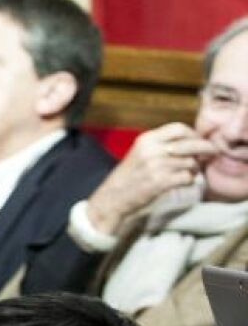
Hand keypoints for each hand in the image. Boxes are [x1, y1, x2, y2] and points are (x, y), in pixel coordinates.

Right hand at [86, 123, 215, 232]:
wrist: (113, 197)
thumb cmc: (129, 176)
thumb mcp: (141, 153)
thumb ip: (162, 145)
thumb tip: (193, 142)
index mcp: (146, 139)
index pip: (179, 128)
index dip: (194, 134)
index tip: (199, 141)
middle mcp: (151, 150)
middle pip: (190, 143)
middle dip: (205, 148)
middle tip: (211, 153)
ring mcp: (156, 166)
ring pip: (190, 162)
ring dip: (194, 168)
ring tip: (188, 172)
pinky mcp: (160, 182)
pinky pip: (187, 177)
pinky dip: (189, 180)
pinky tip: (183, 182)